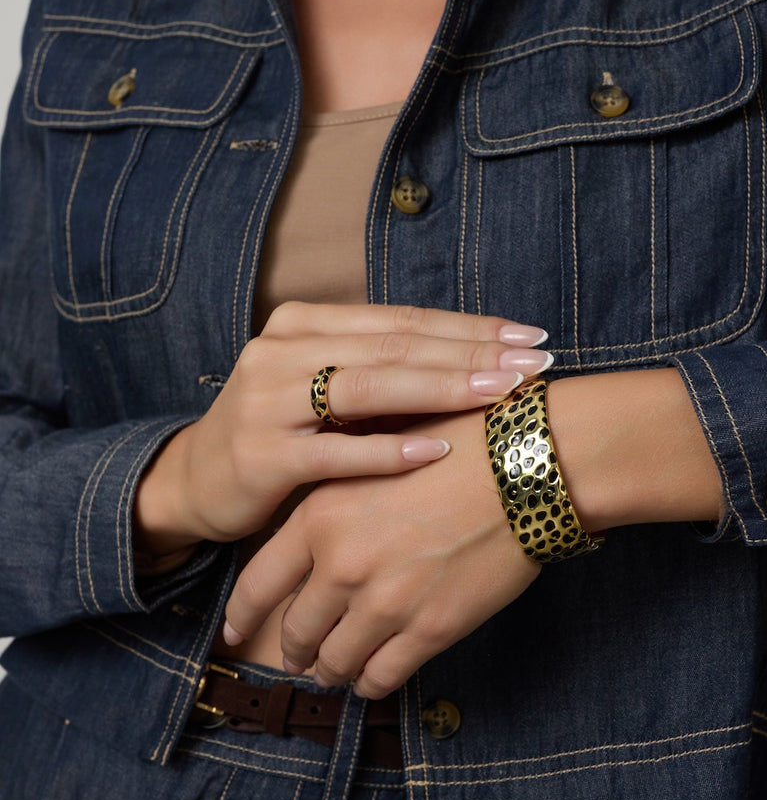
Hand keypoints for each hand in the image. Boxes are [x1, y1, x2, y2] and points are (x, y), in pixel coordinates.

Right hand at [134, 302, 550, 554]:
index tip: (531, 335)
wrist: (197, 480)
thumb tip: (482, 357)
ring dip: (441, 387)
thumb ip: (383, 369)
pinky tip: (437, 448)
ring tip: (500, 392)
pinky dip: (387, 450)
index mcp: (303, 324)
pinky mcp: (261, 455)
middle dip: (471, 353)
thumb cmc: (282, 430)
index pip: (401, 319)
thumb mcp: (323, 387)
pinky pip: (335, 453)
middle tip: (534, 361)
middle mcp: (281, 350)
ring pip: (368, 388)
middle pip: (393, 346)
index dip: (470, 326)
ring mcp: (267, 401)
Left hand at [222, 409, 540, 697]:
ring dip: (330, 670)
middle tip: (296, 657)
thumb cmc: (457, 445)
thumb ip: (339, 497)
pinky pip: (382, 676)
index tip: (234, 629)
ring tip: (334, 669)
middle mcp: (342, 565)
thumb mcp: (375, 457)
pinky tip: (373, 676)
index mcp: (321, 516)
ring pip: (335, 661)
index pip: (260, 580)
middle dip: (293, 649)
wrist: (523, 466)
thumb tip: (316, 532)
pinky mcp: (430, 630)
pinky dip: (371, 682)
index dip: (242, 612)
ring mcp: (385, 603)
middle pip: (295, 630)